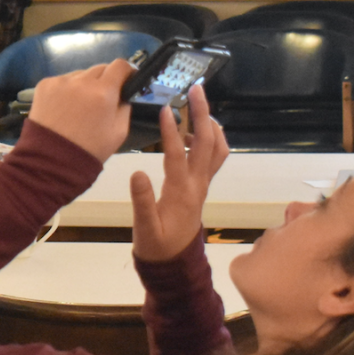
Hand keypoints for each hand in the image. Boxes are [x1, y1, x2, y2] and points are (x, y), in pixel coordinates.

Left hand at [26, 59, 134, 162]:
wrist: (51, 160)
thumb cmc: (90, 149)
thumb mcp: (119, 132)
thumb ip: (125, 106)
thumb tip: (123, 93)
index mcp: (103, 92)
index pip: (120, 65)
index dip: (127, 71)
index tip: (126, 79)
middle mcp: (82, 81)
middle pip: (100, 68)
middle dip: (105, 80)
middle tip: (102, 99)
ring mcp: (60, 81)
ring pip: (80, 74)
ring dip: (84, 85)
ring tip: (79, 107)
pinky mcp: (44, 85)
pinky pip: (62, 81)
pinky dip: (66, 90)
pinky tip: (63, 108)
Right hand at [128, 85, 228, 261]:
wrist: (174, 264)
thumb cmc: (157, 247)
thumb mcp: (145, 229)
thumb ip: (141, 202)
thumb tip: (137, 172)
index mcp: (181, 193)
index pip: (177, 156)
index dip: (172, 132)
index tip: (166, 109)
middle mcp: (197, 185)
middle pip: (207, 144)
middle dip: (203, 115)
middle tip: (196, 90)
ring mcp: (203, 184)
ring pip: (217, 149)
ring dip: (210, 124)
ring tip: (198, 104)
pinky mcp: (202, 186)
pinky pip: (214, 157)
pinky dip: (210, 138)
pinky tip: (195, 130)